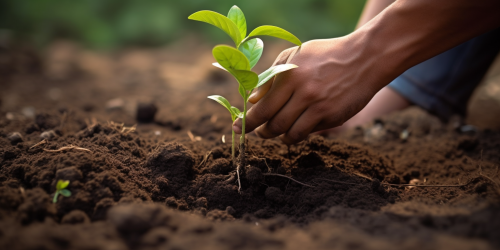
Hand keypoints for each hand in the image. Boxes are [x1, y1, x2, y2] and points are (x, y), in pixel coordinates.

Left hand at [233, 37, 388, 143]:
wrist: (364, 59)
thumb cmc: (325, 56)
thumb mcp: (295, 56)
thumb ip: (272, 77)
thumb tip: (253, 100)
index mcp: (289, 75)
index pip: (262, 107)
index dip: (247, 121)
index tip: (237, 127)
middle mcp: (302, 92)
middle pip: (273, 124)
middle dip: (261, 132)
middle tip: (258, 132)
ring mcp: (318, 106)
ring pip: (288, 133)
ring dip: (278, 137)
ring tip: (275, 133)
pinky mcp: (331, 117)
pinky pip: (306, 133)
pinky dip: (295, 136)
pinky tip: (293, 132)